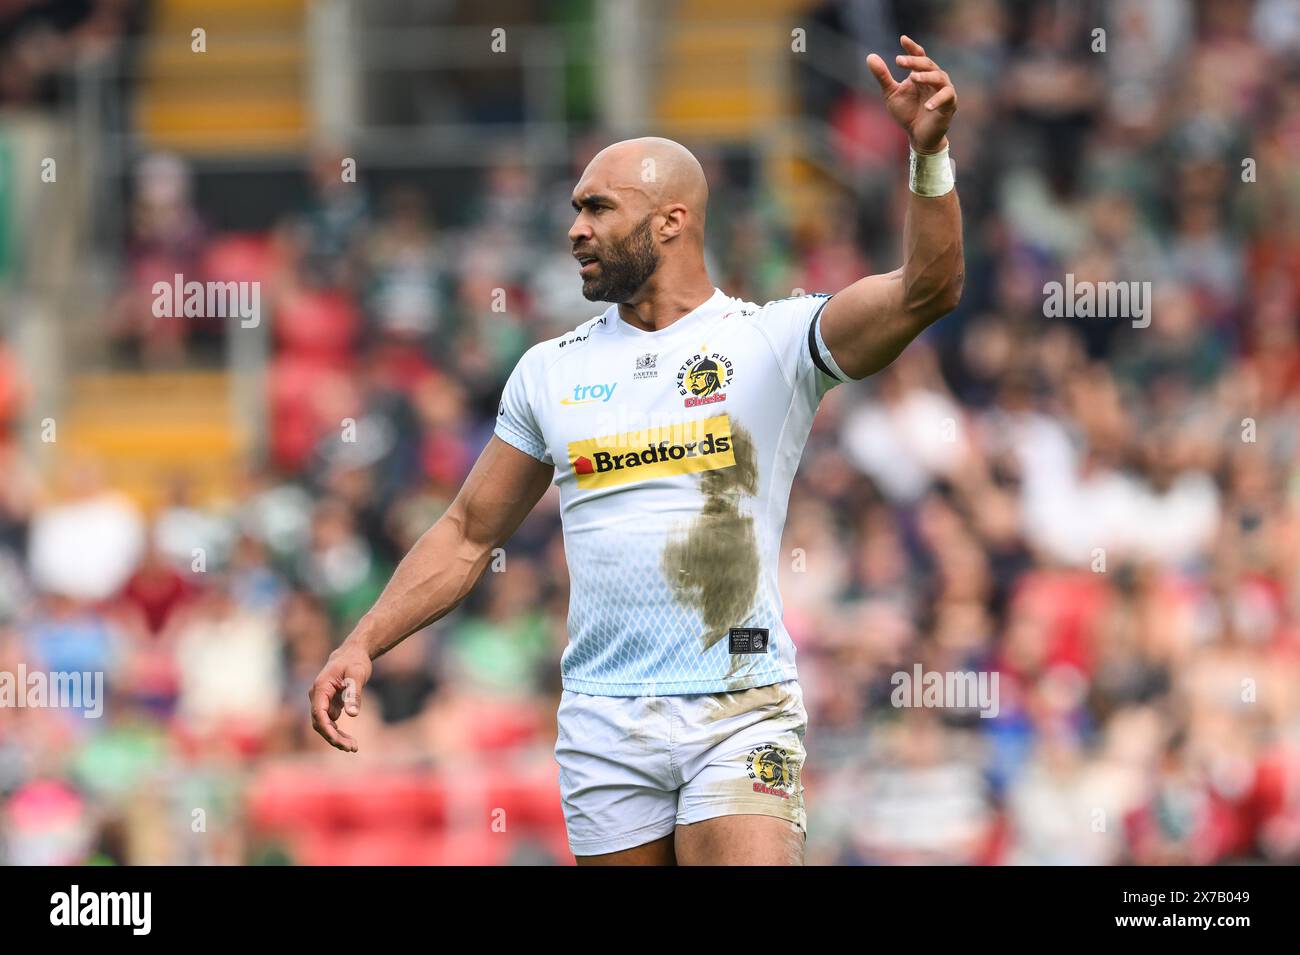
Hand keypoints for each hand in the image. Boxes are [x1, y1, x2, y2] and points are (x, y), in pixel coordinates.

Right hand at [308, 642, 372, 752]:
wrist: (353, 653)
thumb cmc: (355, 661)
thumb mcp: (357, 674)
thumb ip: (354, 693)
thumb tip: (353, 714)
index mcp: (320, 687)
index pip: (318, 713)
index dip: (326, 729)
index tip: (338, 741)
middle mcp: (317, 695)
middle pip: (320, 722)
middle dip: (333, 737)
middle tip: (352, 748)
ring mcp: (321, 700)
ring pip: (324, 724)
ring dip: (336, 737)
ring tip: (353, 747)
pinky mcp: (328, 704)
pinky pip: (330, 722)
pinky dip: (338, 732)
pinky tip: (350, 741)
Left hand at [866, 35, 956, 153]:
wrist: (918, 136)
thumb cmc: (907, 113)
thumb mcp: (891, 93)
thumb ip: (883, 76)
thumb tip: (870, 56)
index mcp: (921, 73)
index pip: (919, 55)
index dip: (911, 47)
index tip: (902, 39)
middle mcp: (935, 78)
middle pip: (927, 64)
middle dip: (914, 61)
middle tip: (899, 61)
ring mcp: (944, 90)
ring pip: (939, 77)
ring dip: (926, 76)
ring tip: (913, 77)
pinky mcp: (950, 104)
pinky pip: (947, 97)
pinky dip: (937, 100)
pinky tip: (926, 106)